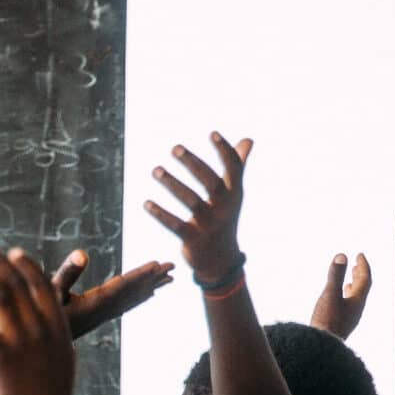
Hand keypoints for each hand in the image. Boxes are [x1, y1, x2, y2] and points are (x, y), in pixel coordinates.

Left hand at [0, 243, 76, 394]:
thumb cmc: (52, 389)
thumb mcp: (62, 353)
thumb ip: (54, 330)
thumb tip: (51, 314)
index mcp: (56, 324)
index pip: (40, 285)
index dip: (25, 265)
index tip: (12, 252)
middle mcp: (39, 327)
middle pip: (16, 284)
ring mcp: (20, 341)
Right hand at [49, 252, 175, 337]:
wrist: (34, 345)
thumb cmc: (37, 314)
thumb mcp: (50, 290)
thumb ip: (67, 272)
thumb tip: (83, 253)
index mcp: (93, 304)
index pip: (122, 286)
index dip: (140, 275)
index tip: (159, 265)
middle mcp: (101, 312)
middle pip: (132, 293)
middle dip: (152, 279)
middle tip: (174, 267)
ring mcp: (100, 316)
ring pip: (131, 300)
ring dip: (149, 287)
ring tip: (168, 279)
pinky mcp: (96, 318)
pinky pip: (124, 306)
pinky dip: (138, 298)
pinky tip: (148, 295)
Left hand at [143, 131, 251, 283]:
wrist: (221, 260)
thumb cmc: (224, 219)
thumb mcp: (233, 195)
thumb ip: (238, 166)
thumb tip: (248, 140)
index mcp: (234, 194)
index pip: (234, 169)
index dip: (225, 151)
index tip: (212, 133)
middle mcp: (224, 208)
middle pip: (211, 182)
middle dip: (193, 164)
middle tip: (175, 148)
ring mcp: (209, 224)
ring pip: (191, 201)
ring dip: (172, 184)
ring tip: (156, 170)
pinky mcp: (194, 239)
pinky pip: (175, 225)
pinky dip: (160, 214)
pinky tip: (146, 203)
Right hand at [311, 253, 372, 338]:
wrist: (322, 348)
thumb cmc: (327, 321)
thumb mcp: (330, 295)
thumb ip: (336, 275)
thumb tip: (342, 255)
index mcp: (357, 301)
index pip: (365, 279)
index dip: (363, 265)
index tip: (360, 255)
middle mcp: (356, 309)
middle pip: (362, 289)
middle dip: (360, 275)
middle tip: (357, 264)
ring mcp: (349, 318)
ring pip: (355, 299)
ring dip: (353, 287)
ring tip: (350, 281)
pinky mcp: (341, 325)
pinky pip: (347, 307)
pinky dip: (345, 298)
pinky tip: (338, 301)